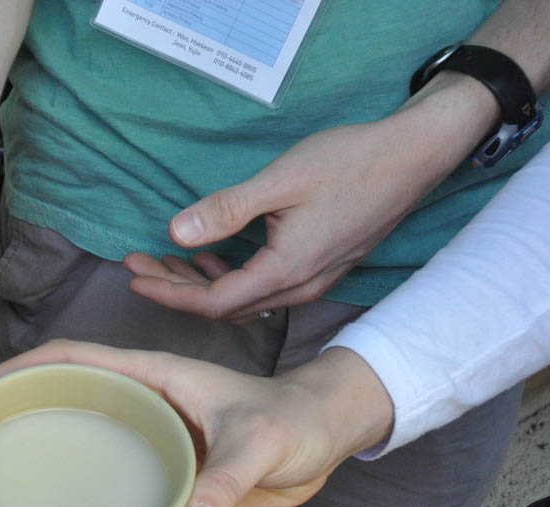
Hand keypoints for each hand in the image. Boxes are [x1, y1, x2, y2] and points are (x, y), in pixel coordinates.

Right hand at [0, 341, 394, 506]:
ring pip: (90, 429)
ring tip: (8, 470)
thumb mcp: (259, 447)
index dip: (26, 367)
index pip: (76, 358)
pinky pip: (117, 467)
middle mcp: (146, 399)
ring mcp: (154, 431)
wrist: (327, 437)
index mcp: (156, 376)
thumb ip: (223, 484)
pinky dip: (87, 480)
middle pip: (69, 391)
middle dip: (22, 405)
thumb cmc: (295, 422)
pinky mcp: (167, 463)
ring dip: (51, 441)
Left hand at [123, 84, 493, 320]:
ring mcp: (313, 281)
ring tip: (164, 261)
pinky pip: (263, 289)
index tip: (133, 278)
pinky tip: (210, 257)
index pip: (213, 304)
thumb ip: (227, 210)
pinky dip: (229, 278)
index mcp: (286, 272)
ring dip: (200, 285)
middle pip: (223, 308)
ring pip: (243, 300)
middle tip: (137, 265)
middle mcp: (299, 288)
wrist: (416, 155)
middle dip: (175, 290)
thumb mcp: (281, 181)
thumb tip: (176, 233)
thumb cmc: (352, 161)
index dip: (168, 295)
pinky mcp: (320, 268)